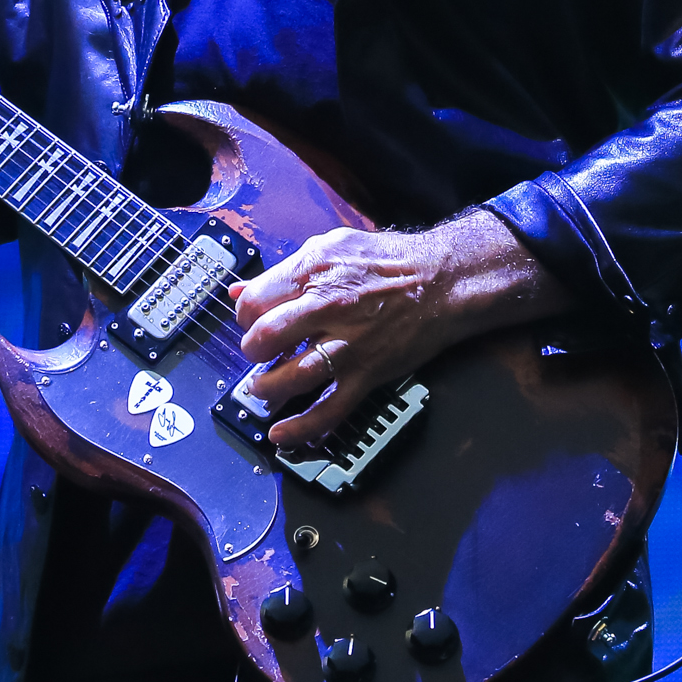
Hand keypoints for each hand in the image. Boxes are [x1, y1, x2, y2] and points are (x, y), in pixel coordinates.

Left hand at [232, 212, 574, 445]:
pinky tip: (282, 435)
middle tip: (259, 355)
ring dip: (268, 389)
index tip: (252, 324)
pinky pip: (329, 409)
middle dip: (252, 352)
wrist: (443, 280)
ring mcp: (347, 345)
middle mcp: (326, 307)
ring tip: (265, 388)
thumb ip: (283, 271)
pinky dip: (302, 428)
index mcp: (312, 272)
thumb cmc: (389, 261)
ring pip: (290, 377)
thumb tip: (238, 291)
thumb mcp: (330, 246)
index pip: (253, 303)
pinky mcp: (367, 373)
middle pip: (264, 339)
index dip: (245, 318)